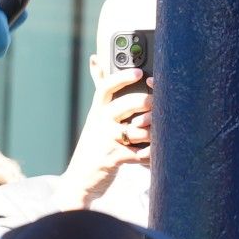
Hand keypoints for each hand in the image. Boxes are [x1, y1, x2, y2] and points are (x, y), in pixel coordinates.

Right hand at [58, 67, 152, 207]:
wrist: (80, 179)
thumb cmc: (94, 144)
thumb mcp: (95, 116)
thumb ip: (99, 88)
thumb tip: (95, 58)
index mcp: (97, 110)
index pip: (106, 87)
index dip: (122, 77)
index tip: (139, 72)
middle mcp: (100, 122)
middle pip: (127, 104)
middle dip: (147, 103)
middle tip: (157, 104)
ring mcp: (107, 140)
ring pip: (138, 130)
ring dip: (153, 132)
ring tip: (158, 132)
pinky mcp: (114, 158)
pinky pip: (140, 153)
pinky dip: (151, 154)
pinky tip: (155, 153)